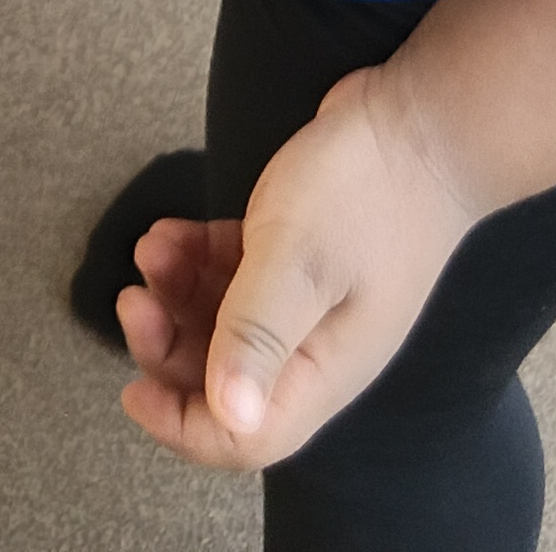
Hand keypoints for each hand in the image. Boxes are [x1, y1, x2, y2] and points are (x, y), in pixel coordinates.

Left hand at [117, 68, 476, 471]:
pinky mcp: (297, 255)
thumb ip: (258, 334)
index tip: (134, 390)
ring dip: (176, 296)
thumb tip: (229, 416)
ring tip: (153, 248)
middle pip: (222, 381)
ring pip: (221, 324)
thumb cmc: (368, 190)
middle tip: (133, 299)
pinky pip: (233, 277)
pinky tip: (175, 232)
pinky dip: (197, 261)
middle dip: (167, 347)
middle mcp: (312, 346)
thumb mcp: (297, 260)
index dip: (184, 425)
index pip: (247, 436)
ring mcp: (306, 300)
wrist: (422, 121)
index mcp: (320, 370)